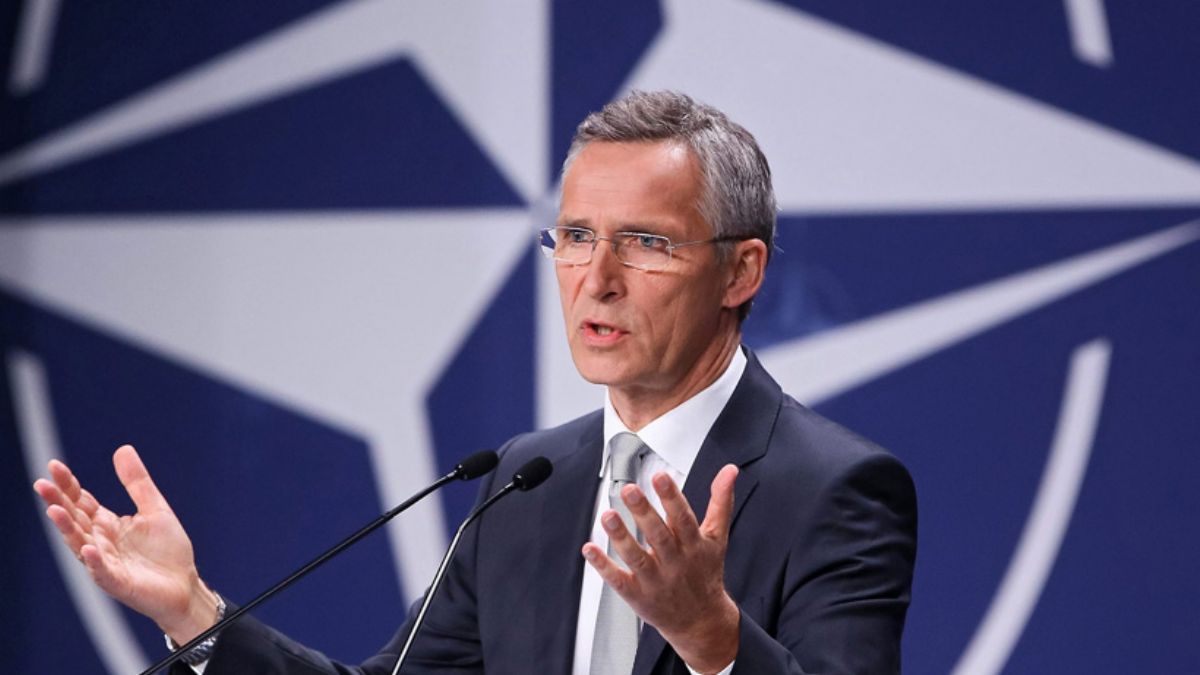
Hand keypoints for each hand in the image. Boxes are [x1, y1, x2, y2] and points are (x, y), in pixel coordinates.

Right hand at [32, 444, 220, 643]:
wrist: (184, 585)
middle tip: (42, 484)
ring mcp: (106, 562)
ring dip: (67, 528)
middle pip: (74, 519)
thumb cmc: (168, 550)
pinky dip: (94, 561)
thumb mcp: (155, 508)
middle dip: (58, 502)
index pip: (81, 501)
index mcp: (108, 524)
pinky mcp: (118, 582)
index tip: (54, 466)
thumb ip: (137, 483)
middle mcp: (100, 542)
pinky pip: (102, 571)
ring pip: (80, 543)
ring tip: (54, 511)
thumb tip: (122, 449)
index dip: (68, 485)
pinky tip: (88, 549)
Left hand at [582, 464, 740, 673]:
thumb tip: (730, 470)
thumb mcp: (717, 538)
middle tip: (630, 490)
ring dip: (621, 537)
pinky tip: (590, 549)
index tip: (660, 477)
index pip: (683, 519)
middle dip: (644, 512)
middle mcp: (674, 563)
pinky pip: (619, 581)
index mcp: (694, 546)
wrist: (701, 622)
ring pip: (637, 558)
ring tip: (608, 516)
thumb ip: (721, 502)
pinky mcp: (638, 596)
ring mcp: (655, 581)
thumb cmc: (705, 573)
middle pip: (658, 536)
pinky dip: (604, 566)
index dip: (671, 497)